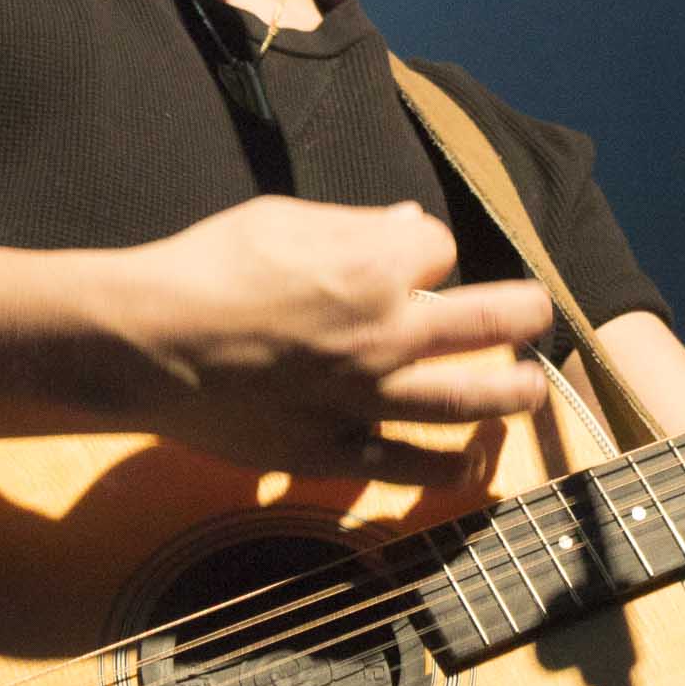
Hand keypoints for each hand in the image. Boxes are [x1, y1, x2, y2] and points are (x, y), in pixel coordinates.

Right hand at [103, 197, 555, 483]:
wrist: (148, 344)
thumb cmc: (207, 268)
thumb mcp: (282, 218)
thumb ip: (355, 224)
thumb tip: (408, 222)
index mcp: (374, 266)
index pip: (439, 248)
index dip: (426, 248)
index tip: (409, 254)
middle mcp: (386, 334)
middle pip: (490, 321)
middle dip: (524, 312)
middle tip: (536, 313)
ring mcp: (365, 398)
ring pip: (468, 401)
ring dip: (512, 393)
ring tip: (531, 389)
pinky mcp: (335, 449)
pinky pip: (408, 465)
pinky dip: (448, 467)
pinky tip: (472, 463)